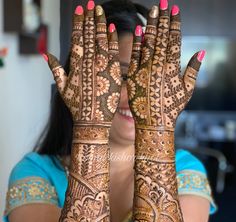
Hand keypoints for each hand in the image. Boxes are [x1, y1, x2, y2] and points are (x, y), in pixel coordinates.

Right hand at [44, 1, 121, 127]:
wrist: (93, 121)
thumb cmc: (77, 106)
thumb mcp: (63, 89)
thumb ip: (56, 69)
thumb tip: (46, 54)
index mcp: (77, 64)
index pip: (77, 38)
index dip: (78, 24)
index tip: (80, 11)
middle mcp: (90, 62)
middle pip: (90, 35)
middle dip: (90, 18)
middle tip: (90, 4)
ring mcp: (103, 66)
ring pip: (102, 40)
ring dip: (101, 24)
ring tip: (100, 11)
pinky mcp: (115, 72)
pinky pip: (114, 52)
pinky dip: (113, 40)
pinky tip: (112, 29)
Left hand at [127, 1, 204, 129]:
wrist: (153, 123)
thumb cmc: (172, 108)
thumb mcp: (187, 90)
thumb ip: (193, 69)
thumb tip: (201, 51)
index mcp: (172, 67)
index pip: (174, 40)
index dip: (175, 24)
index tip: (175, 11)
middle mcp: (158, 65)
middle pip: (161, 37)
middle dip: (163, 19)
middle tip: (164, 4)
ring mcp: (145, 69)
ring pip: (148, 42)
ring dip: (151, 25)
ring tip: (153, 10)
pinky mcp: (134, 75)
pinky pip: (135, 55)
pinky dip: (137, 42)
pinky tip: (139, 29)